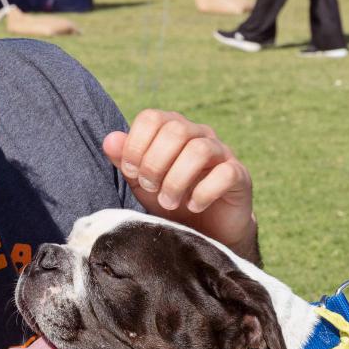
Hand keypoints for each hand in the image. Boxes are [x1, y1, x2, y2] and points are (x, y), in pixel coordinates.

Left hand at [103, 110, 255, 253]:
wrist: (205, 231)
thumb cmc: (171, 201)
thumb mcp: (141, 183)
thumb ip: (125, 160)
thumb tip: (110, 140)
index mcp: (172, 129)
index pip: (151, 117)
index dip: (136, 145)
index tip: (131, 173)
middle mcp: (199, 134)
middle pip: (176, 130)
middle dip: (155, 163)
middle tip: (150, 188)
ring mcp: (222, 153)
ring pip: (200, 150)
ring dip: (176, 180)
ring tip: (167, 202)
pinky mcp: (239, 175)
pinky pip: (225, 173)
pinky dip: (203, 192)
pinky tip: (193, 206)